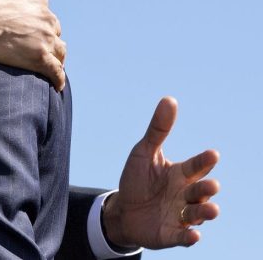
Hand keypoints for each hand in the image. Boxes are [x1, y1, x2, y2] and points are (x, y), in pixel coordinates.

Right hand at [0, 0, 65, 89]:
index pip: (42, 6)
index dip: (32, 13)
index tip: (20, 21)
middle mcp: (46, 17)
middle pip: (52, 28)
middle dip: (44, 34)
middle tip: (30, 44)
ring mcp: (45, 39)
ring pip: (59, 50)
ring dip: (54, 55)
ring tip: (46, 63)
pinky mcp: (40, 59)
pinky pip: (56, 72)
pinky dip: (57, 78)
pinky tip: (55, 84)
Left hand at [103, 97, 219, 248]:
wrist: (123, 210)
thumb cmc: (137, 179)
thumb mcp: (144, 153)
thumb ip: (158, 130)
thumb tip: (169, 99)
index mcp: (181, 174)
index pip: (196, 166)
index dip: (204, 161)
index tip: (212, 154)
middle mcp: (185, 195)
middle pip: (201, 192)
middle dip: (208, 190)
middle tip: (211, 186)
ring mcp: (180, 215)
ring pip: (198, 214)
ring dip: (205, 213)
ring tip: (211, 209)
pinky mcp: (171, 234)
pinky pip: (183, 237)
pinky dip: (189, 237)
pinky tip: (193, 235)